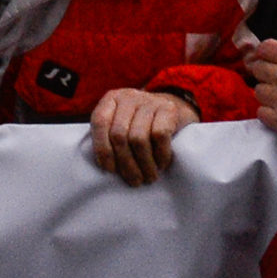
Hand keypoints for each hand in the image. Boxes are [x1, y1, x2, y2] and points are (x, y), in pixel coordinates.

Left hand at [84, 86, 199, 186]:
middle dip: (126, 164)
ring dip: (144, 164)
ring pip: (138, 138)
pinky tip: (161, 164)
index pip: (100, 122)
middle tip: (135, 181)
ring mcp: (149, 101)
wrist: (176, 108)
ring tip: (149, 177)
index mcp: (111, 99)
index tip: (110, 170)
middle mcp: (128, 96)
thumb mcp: (122, 123)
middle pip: (119, 135)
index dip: (102, 149)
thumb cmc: (143, 124)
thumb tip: (107, 168)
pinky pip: (159, 136)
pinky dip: (160, 155)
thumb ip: (110, 137)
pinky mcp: (168, 109)